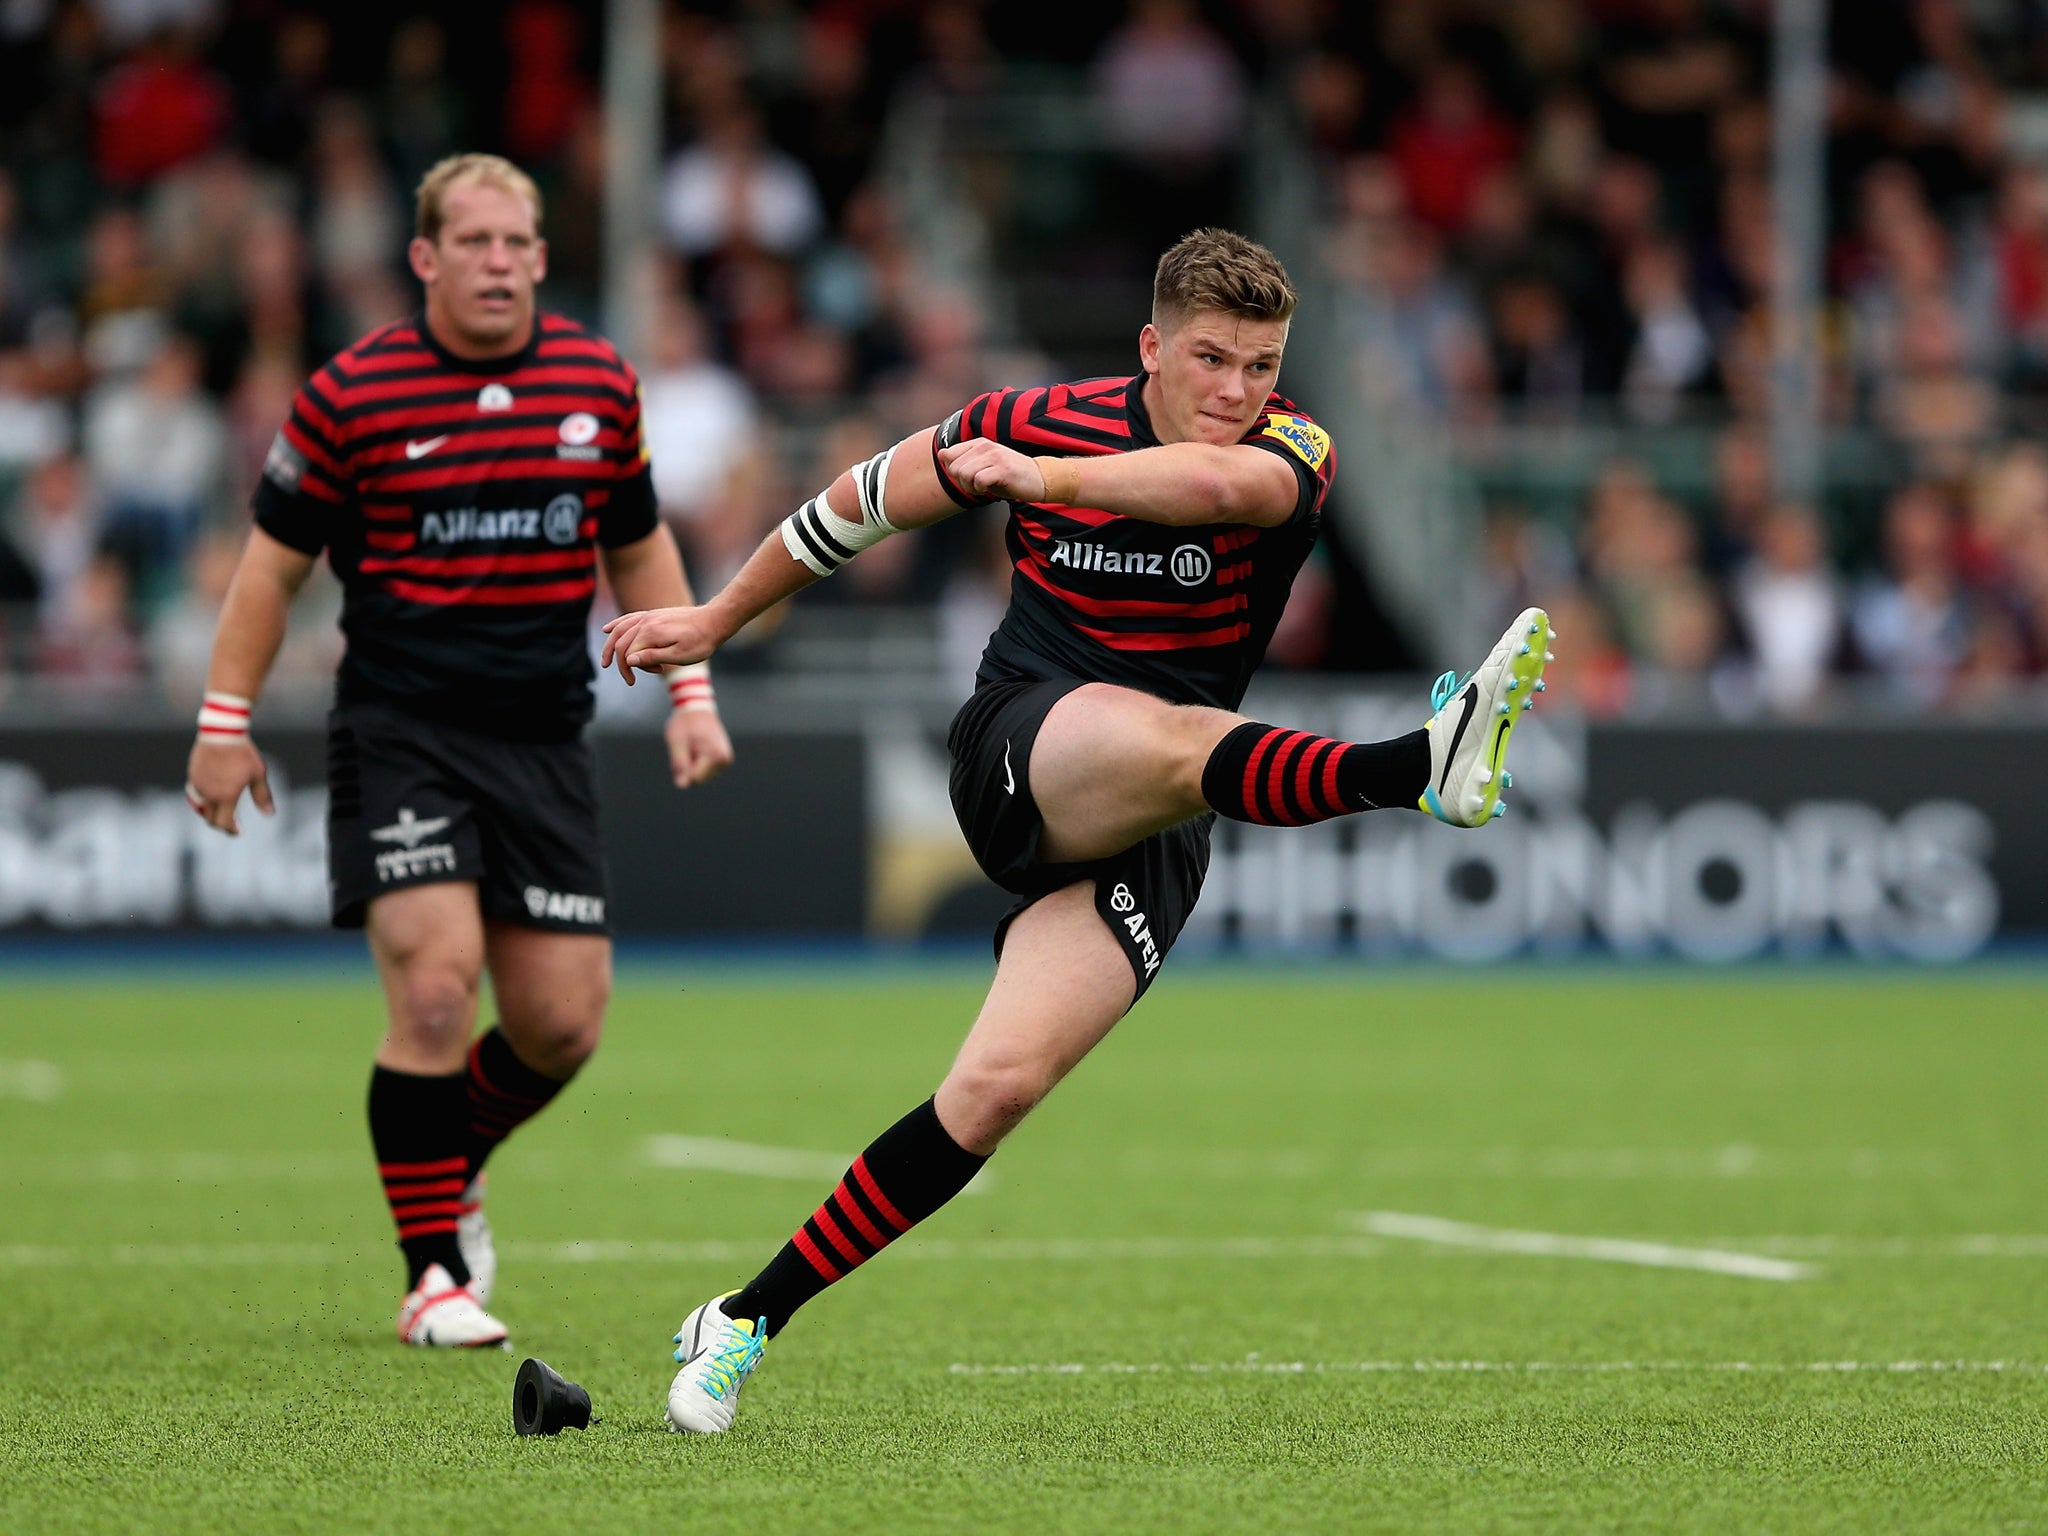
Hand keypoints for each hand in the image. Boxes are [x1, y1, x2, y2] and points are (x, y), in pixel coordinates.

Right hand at [184, 736, 274, 835]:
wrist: (221, 732)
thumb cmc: (243, 753)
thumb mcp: (258, 774)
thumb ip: (262, 796)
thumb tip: (270, 814)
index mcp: (225, 796)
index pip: (224, 823)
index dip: (231, 830)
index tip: (238, 831)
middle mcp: (209, 794)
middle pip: (210, 818)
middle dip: (220, 825)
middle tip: (231, 826)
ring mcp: (198, 785)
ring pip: (200, 807)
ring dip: (209, 814)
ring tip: (220, 814)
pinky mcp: (192, 775)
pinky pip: (195, 794)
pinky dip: (203, 801)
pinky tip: (212, 797)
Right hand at [600, 605, 720, 683]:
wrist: (714, 621)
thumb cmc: (700, 642)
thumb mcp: (679, 656)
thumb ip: (652, 657)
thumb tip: (628, 660)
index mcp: (651, 633)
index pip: (627, 653)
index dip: (629, 670)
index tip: (639, 680)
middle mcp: (646, 622)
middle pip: (621, 642)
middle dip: (620, 663)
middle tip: (629, 680)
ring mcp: (649, 616)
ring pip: (620, 629)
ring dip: (610, 645)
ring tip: (605, 661)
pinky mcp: (653, 614)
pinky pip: (629, 618)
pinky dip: (616, 625)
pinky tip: (607, 630)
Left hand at [664, 706, 734, 789]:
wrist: (697, 707)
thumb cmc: (685, 723)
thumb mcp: (676, 742)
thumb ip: (680, 765)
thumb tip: (682, 786)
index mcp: (716, 755)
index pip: (695, 778)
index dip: (682, 770)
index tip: (681, 752)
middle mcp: (725, 759)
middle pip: (698, 779)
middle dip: (688, 767)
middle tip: (686, 747)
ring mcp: (725, 760)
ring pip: (701, 776)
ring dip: (691, 764)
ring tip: (691, 745)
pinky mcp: (723, 760)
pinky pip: (704, 770)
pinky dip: (696, 762)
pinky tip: (696, 747)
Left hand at [937, 439, 1045, 502]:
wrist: (1039, 479)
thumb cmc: (1009, 476)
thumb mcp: (983, 466)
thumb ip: (962, 461)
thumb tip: (940, 453)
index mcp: (978, 443)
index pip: (947, 455)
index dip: (954, 472)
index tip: (969, 477)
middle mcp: (985, 446)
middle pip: (954, 467)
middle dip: (961, 482)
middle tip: (977, 485)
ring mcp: (994, 456)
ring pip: (964, 474)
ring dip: (971, 487)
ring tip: (984, 487)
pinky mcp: (1002, 469)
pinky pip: (978, 480)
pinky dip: (981, 489)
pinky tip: (990, 488)